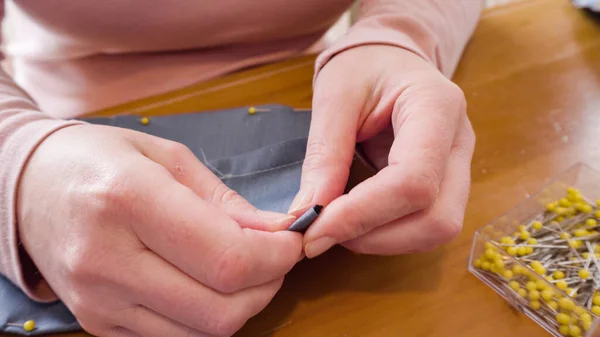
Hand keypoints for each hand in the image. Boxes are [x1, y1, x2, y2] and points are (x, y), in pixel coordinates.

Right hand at [17, 124, 302, 336]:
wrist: (28, 188)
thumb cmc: (102, 160)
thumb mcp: (167, 158)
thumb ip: (226, 202)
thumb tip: (279, 233)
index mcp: (129, 199)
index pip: (227, 258)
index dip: (277, 257)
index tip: (292, 242)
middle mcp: (108, 259)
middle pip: (221, 308)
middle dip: (267, 286)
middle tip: (275, 257)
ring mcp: (99, 300)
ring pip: (202, 332)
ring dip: (241, 305)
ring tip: (243, 270)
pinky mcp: (97, 324)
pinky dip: (206, 318)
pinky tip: (207, 285)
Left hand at [290, 45, 474, 256]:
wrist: (388, 59)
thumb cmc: (363, 67)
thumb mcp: (334, 97)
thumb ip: (324, 154)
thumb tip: (308, 213)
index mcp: (437, 107)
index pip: (413, 180)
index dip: (362, 214)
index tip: (314, 229)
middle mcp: (459, 142)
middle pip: (437, 218)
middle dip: (375, 237)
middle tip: (322, 232)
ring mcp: (459, 166)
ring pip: (437, 230)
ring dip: (381, 241)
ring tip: (336, 225)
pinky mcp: (446, 184)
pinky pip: (425, 225)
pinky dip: (387, 234)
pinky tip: (355, 221)